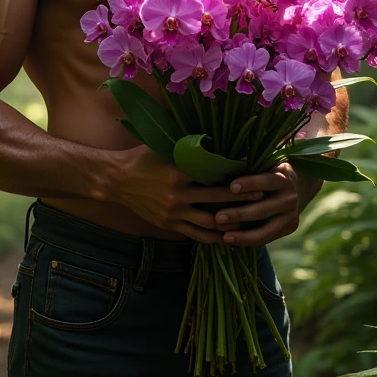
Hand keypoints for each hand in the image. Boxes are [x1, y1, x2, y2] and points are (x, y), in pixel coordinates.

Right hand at [111, 146, 262, 243]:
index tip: (252, 176)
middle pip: (216, 202)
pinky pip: (195, 235)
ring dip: (229, 223)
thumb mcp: (164, 147)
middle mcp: (177, 196)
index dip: (234, 179)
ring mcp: (173, 213)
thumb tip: (213, 139)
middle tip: (259, 197)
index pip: (213, 178)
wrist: (116, 180)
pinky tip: (226, 236)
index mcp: (179, 174)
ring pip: (209, 224)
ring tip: (247, 221)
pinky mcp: (168, 225)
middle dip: (240, 201)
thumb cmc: (142, 158)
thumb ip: (188, 148)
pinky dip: (213, 237)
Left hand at [212, 162, 321, 246]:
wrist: (301, 185)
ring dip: (242, 235)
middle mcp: (290, 198)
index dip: (249, 184)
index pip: (266, 181)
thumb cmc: (272, 171)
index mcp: (284, 178)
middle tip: (218, 217)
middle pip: (263, 209)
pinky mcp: (288, 229)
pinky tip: (231, 241)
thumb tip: (220, 169)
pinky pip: (266, 238)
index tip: (231, 186)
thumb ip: (251, 169)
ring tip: (223, 236)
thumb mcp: (267, 164)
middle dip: (239, 214)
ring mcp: (291, 216)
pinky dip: (247, 241)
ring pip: (265, 230)